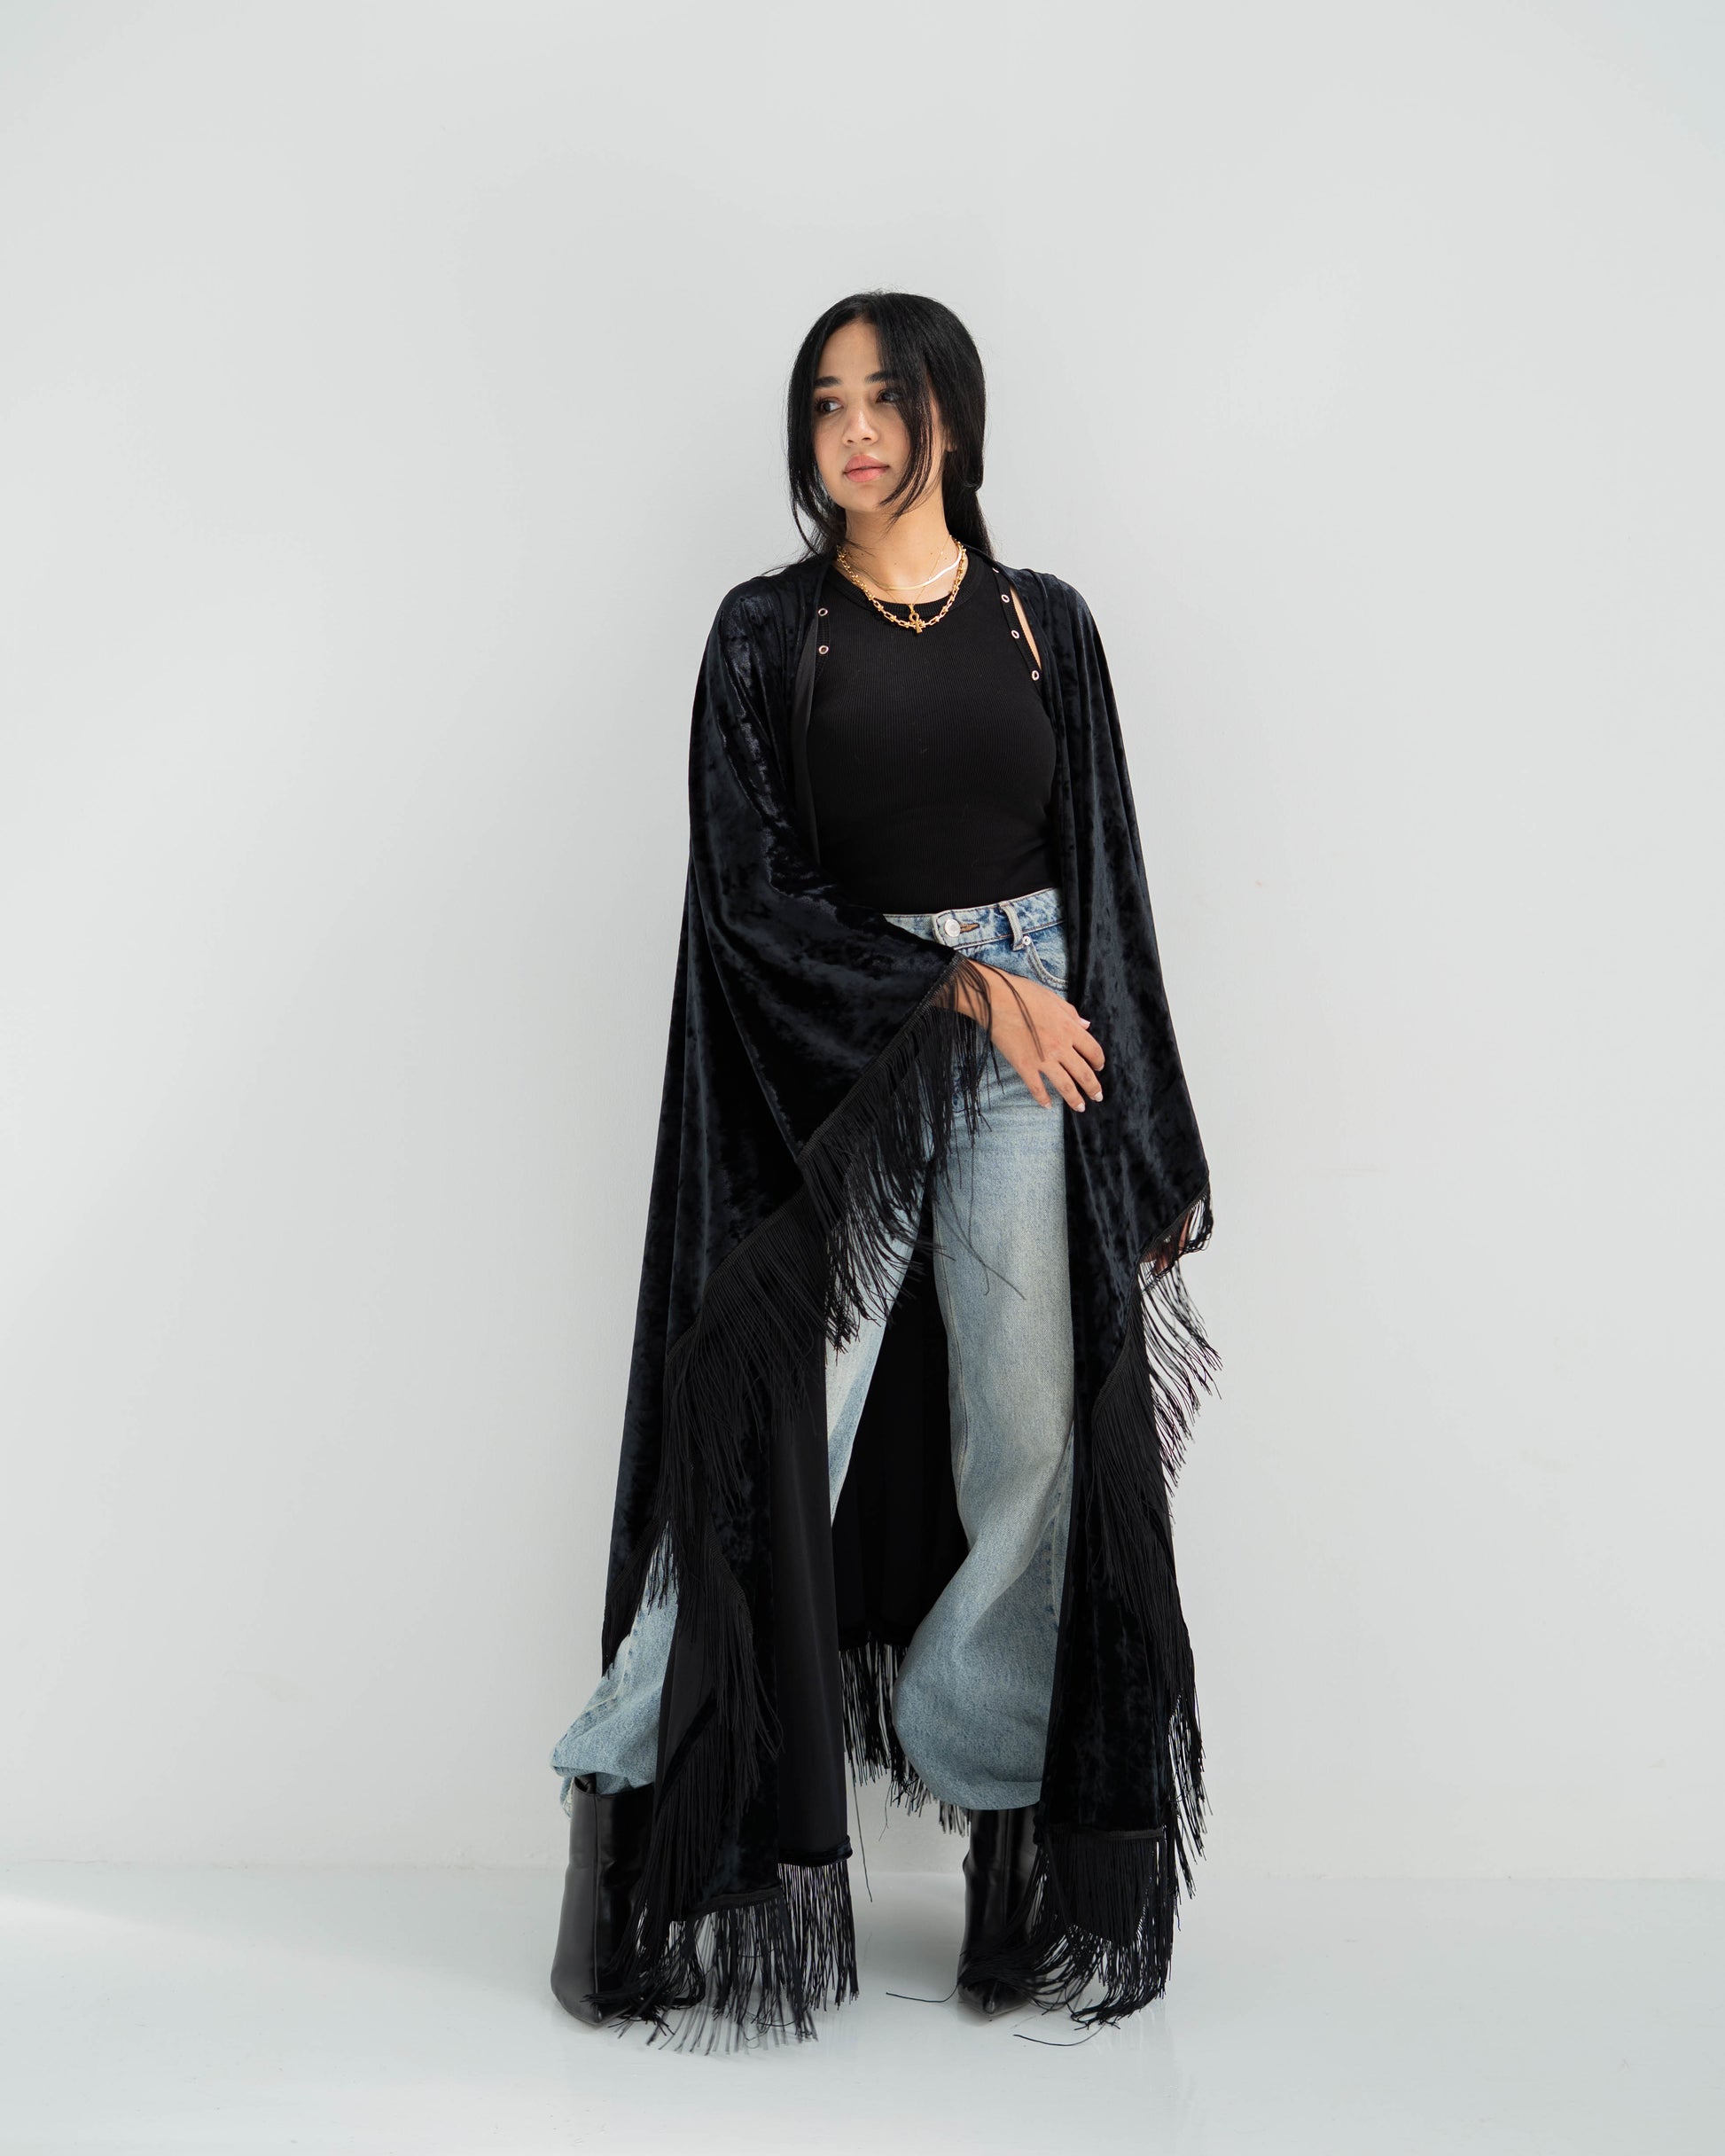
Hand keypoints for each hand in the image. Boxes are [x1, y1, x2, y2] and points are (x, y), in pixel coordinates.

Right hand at [970, 964, 1104, 1111]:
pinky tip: (1047, 1105)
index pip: (1093, 1050)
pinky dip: (1043, 1099)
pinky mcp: (1024, 1066)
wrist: (994, 999)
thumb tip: (1086, 1024)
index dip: (1099, 1061)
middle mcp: (1060, 1046)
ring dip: (1075, 1099)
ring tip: (1080, 1107)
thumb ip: (1071, 1013)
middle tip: (1098, 1097)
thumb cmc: (1023, 993)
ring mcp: (1042, 1059)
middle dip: (1093, 1088)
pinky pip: (1037, 1088)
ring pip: (1065, 1085)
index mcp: (1069, 1028)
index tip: (1099, 1067)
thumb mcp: (1053, 998)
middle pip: (1083, 1073)